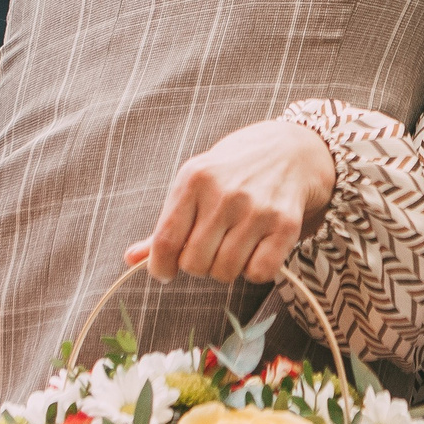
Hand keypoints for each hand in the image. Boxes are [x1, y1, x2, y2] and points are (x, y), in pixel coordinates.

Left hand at [124, 116, 336, 284]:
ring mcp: (257, 209)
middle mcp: (225, 193)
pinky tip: (257, 251)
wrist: (293, 150)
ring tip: (233, 247)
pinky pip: (260, 273)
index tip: (165, 272)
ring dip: (226, 269)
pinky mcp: (285, 224)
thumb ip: (167, 224)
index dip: (160, 267)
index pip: (166, 241)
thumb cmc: (235, 170)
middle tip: (210, 249)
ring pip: (225, 272)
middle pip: (194, 264)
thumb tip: (131, 258)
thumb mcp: (196, 184)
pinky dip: (255, 272)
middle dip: (198, 265)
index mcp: (194, 179)